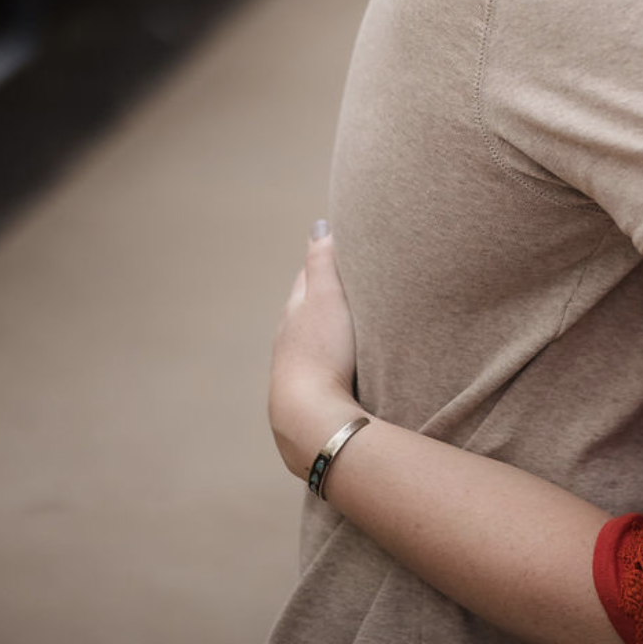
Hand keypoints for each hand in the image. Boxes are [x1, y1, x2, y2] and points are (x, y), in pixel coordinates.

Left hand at [268, 223, 365, 479]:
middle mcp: (289, 340)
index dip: (325, 264)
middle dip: (327, 298)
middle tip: (352, 286)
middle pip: (309, 311)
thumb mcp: (327, 298)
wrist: (311, 418)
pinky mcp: (309, 396)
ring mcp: (297, 371)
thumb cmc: (322, 352)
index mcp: (294, 312)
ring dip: (330, 333)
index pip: (307, 279)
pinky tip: (347, 367)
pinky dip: (333, 360)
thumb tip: (319, 225)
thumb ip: (324, 262)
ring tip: (353, 327)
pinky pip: (323, 369)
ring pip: (314, 342)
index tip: (343, 252)